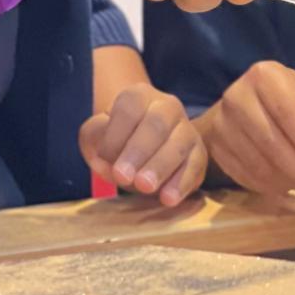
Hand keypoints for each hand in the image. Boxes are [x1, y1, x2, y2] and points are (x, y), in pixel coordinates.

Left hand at [80, 83, 208, 206]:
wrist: (139, 153)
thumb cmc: (115, 141)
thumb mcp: (96, 134)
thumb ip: (95, 136)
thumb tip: (106, 157)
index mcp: (140, 96)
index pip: (130, 108)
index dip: (116, 134)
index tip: (103, 157)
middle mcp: (168, 107)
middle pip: (157, 123)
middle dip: (139, 151)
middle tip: (123, 176)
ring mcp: (187, 129)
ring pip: (179, 144)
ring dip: (161, 166)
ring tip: (144, 187)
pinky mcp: (199, 154)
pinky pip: (196, 165)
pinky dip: (182, 182)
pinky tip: (167, 198)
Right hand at [197, 61, 294, 198]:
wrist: (244, 106)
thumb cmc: (287, 100)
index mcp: (266, 76)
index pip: (286, 111)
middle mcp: (238, 96)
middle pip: (271, 142)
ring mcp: (222, 124)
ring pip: (258, 164)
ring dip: (290, 183)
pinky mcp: (216, 148)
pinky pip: (245, 176)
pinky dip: (271, 187)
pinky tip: (290, 186)